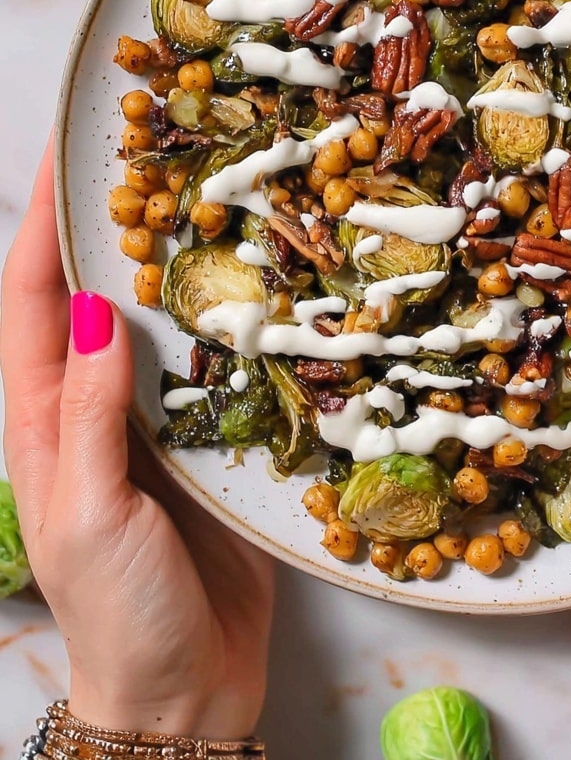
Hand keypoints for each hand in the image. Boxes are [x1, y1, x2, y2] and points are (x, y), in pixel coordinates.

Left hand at [0, 144, 274, 738]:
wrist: (185, 687)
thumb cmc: (119, 610)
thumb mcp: (90, 510)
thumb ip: (92, 412)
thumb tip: (100, 309)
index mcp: (46, 418)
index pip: (31, 301)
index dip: (42, 227)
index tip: (66, 156)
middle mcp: (99, 404)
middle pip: (99, 294)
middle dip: (115, 224)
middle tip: (155, 157)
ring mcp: (158, 419)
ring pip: (165, 320)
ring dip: (180, 264)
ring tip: (214, 201)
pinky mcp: (214, 438)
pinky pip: (221, 364)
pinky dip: (234, 322)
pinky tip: (265, 288)